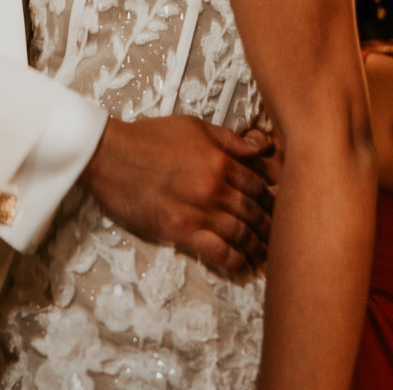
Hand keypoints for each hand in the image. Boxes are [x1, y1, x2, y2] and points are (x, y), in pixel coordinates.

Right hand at [80, 115, 273, 277]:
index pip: (259, 183)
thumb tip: (259, 148)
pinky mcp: (181, 231)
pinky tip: (242, 266)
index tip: (281, 207)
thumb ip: (229, 139)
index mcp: (220, 159)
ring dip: (257, 246)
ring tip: (265, 255)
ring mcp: (199, 210)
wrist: (112, 155)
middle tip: (279, 235)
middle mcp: (215, 186)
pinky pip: (217, 251)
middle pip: (254, 210)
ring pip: (241, 233)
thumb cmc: (150, 137)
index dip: (272, 197)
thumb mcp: (194, 126)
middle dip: (269, 224)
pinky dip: (234, 261)